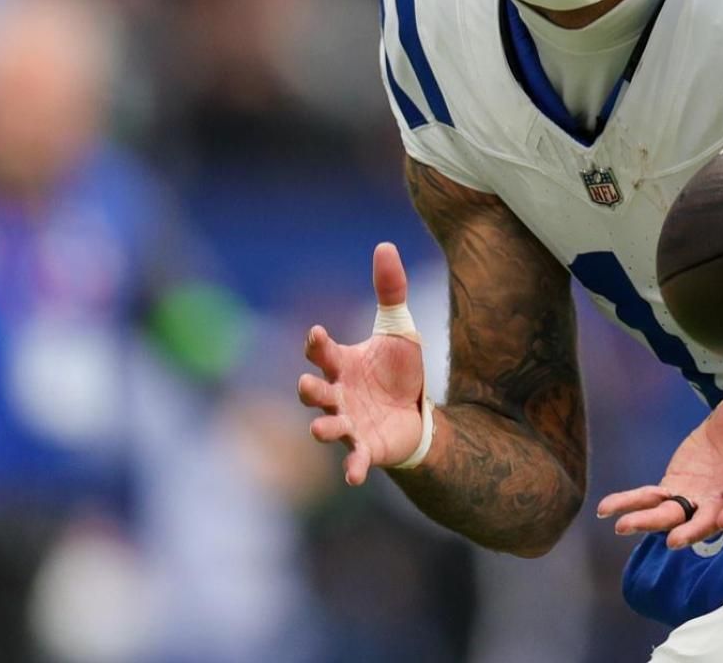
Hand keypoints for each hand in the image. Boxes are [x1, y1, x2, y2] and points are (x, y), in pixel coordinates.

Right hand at [298, 242, 427, 484]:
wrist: (417, 412)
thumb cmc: (397, 371)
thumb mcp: (399, 328)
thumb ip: (390, 290)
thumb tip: (385, 244)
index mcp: (341, 364)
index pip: (321, 352)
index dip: (317, 343)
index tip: (317, 333)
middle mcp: (338, 394)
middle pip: (315, 391)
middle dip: (308, 389)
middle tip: (305, 384)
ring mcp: (348, 423)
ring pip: (327, 426)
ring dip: (323, 429)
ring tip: (320, 430)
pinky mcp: (365, 448)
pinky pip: (355, 459)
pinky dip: (353, 467)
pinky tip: (354, 476)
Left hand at [596, 363, 722, 548]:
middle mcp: (721, 496)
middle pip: (705, 518)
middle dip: (689, 530)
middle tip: (674, 541)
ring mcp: (696, 495)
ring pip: (671, 514)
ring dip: (648, 522)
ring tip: (623, 526)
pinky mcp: (675, 487)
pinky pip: (651, 499)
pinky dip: (631, 504)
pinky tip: (607, 510)